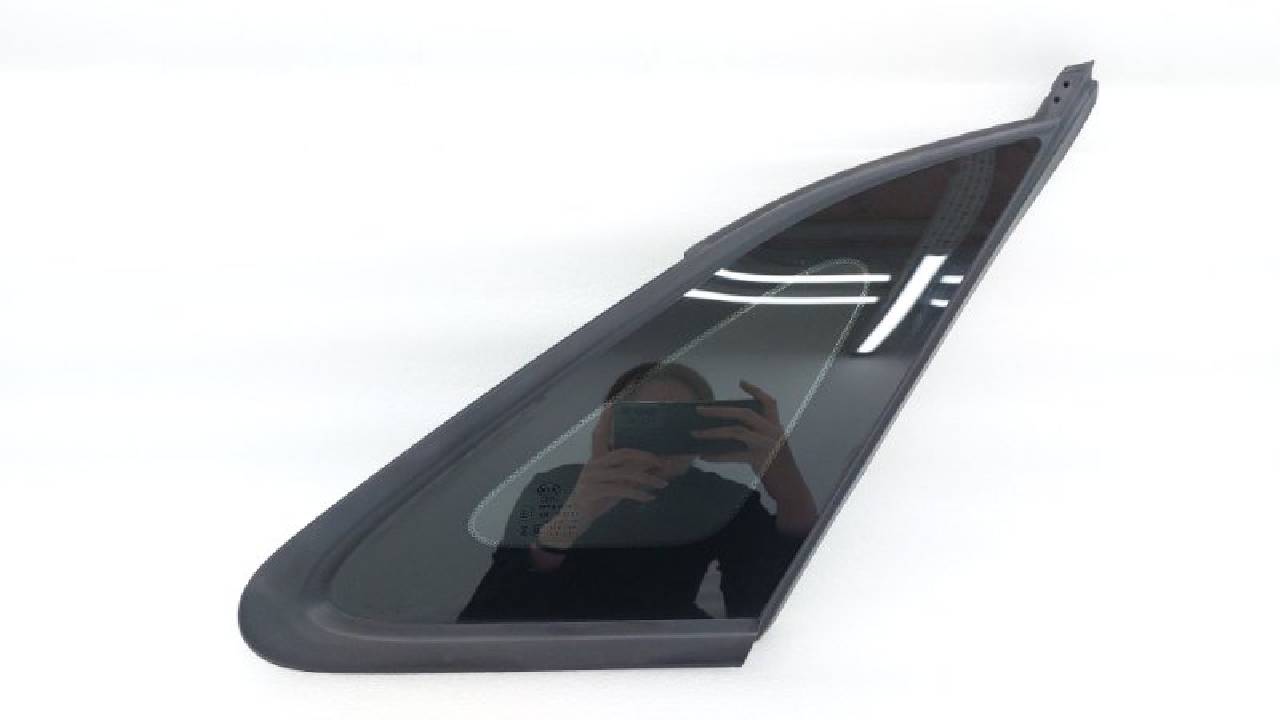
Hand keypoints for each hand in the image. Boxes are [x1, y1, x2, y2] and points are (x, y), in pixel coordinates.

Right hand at [535, 404, 666, 550]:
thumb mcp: (613, 486)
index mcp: (596, 460)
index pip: (600, 435)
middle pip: (622, 453)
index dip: (606, 419)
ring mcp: (591, 479)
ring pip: (625, 473)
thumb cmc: (595, 501)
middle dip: (645, 456)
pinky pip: (620, 490)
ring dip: (647, 478)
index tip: (612, 403)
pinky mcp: (592, 493)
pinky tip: (649, 498)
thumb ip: (629, 475)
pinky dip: (638, 494)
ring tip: (663, 485)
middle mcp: (592, 465)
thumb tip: (654, 467)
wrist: (572, 522)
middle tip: (662, 462)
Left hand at [694, 380, 816, 535]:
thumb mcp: (773, 448)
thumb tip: (727, 432)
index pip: (769, 402)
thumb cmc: (780, 470)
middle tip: (700, 410)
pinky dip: (717, 455)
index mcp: (776, 427)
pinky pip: (733, 455)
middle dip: (720, 410)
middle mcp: (773, 432)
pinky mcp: (759, 459)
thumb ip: (757, 437)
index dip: (755, 391)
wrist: (792, 489)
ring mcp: (766, 445)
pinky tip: (704, 456)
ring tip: (695, 434)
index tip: (741, 382)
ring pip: (736, 431)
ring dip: (713, 432)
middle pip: (744, 413)